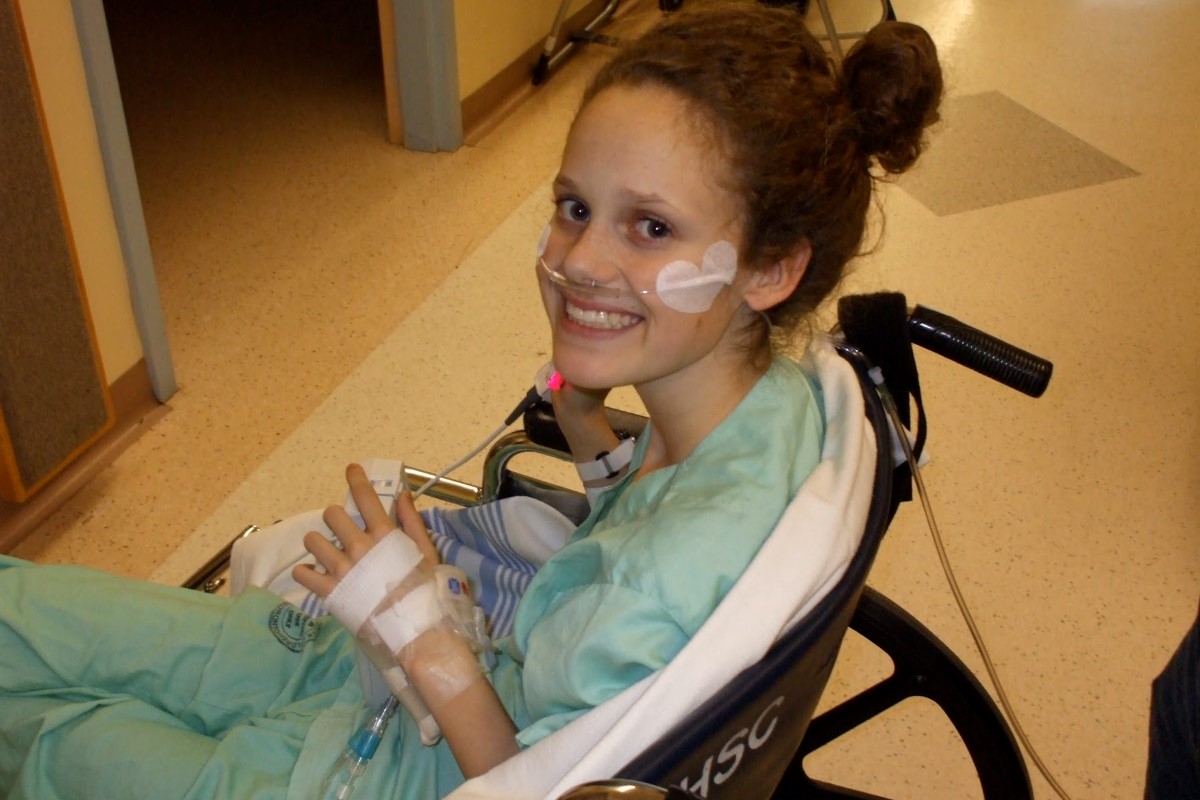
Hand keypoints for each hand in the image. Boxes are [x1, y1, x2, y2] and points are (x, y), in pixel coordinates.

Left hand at [293, 463, 438, 597]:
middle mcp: (359, 546)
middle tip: (343, 532)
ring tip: (328, 554)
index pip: (366, 497)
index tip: (351, 469)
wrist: (414, 628)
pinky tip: (317, 575)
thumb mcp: (427, 552)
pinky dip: (308, 572)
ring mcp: (342, 568)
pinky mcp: (330, 590)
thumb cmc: (424, 590)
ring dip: (319, 544)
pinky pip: (303, 573)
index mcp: (384, 534)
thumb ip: (412, 522)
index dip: (357, 479)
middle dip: (336, 520)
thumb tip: (402, 495)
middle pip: (332, 515)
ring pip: (313, 540)